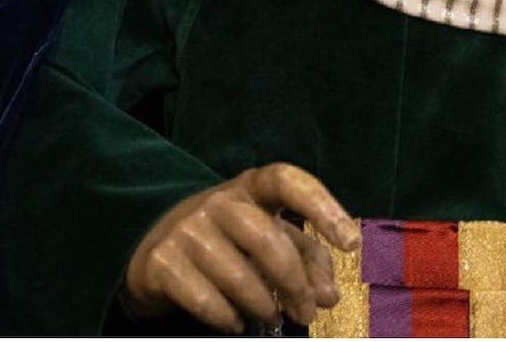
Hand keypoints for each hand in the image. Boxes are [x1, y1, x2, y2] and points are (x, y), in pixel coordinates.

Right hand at [122, 164, 356, 331]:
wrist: (154, 253)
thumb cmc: (229, 242)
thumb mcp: (270, 240)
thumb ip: (307, 261)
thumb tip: (328, 297)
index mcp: (252, 187)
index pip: (289, 182)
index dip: (324, 208)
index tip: (351, 245)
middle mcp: (217, 201)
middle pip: (268, 241)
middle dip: (295, 284)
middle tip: (307, 313)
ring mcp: (185, 229)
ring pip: (238, 276)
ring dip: (262, 306)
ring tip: (271, 316)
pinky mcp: (160, 261)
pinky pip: (205, 299)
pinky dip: (228, 318)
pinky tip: (236, 322)